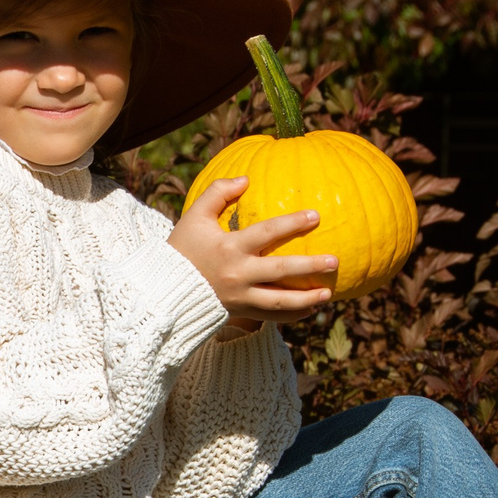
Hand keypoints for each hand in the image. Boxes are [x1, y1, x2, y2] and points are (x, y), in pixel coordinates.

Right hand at [166, 175, 336, 327]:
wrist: (164, 289)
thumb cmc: (181, 249)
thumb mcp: (194, 216)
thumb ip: (218, 192)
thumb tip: (247, 179)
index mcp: (229, 248)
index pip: (266, 233)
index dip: (291, 224)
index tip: (316, 216)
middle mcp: (237, 274)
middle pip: (279, 272)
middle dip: (309, 267)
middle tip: (334, 261)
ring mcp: (239, 297)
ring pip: (278, 302)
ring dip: (305, 299)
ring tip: (328, 295)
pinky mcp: (239, 312)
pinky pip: (271, 317)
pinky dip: (292, 315)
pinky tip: (310, 309)